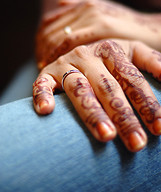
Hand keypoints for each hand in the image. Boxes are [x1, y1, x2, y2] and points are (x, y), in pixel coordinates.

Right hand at [33, 39, 160, 151]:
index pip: (132, 78)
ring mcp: (66, 63)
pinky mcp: (48, 72)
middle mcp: (88, 55)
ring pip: (79, 89)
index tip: (159, 128)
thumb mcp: (133, 52)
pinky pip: (42, 83)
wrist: (80, 52)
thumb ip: (152, 61)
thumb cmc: (111, 60)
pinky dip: (43, 95)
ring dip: (91, 113)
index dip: (146, 103)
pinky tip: (47, 111)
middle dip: (123, 116)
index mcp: (112, 49)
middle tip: (136, 143)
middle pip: (108, 88)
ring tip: (105, 136)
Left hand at [36, 0, 160, 68]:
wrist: (151, 31)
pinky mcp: (103, 28)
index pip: (50, 22)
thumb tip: (60, 1)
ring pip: (59, 37)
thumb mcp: (103, 10)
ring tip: (46, 66)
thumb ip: (80, 4)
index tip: (40, 54)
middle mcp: (86, 8)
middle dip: (42, 49)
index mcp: (84, 4)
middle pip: (51, 30)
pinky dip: (60, 55)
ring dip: (48, 54)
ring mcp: (94, 17)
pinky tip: (59, 66)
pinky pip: (72, 43)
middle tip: (41, 63)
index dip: (41, 40)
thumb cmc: (126, 26)